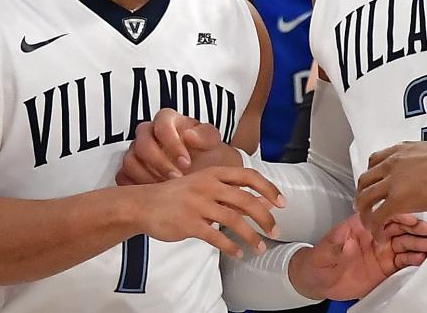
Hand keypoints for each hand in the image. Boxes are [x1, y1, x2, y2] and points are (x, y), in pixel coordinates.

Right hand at [116, 108, 233, 184]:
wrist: (205, 172)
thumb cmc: (207, 153)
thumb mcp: (212, 143)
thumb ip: (205, 136)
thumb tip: (188, 135)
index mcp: (168, 120)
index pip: (162, 124)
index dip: (172, 143)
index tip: (186, 162)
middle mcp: (148, 134)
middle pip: (141, 144)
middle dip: (159, 163)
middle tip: (177, 179)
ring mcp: (136, 152)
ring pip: (130, 161)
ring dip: (148, 177)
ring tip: (168, 189)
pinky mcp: (129, 170)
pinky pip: (122, 177)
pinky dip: (137, 187)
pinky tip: (155, 195)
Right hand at [137, 164, 284, 257]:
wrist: (144, 204)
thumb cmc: (178, 196)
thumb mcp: (204, 186)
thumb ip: (230, 193)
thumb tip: (262, 201)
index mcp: (214, 173)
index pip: (249, 176)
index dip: (268, 188)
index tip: (282, 202)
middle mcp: (208, 186)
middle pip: (246, 200)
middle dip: (265, 218)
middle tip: (276, 231)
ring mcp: (198, 204)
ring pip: (234, 220)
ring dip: (251, 236)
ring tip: (260, 248)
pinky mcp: (188, 223)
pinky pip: (216, 237)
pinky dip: (231, 246)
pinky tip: (238, 253)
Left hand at [289, 214, 426, 300]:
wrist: (320, 281)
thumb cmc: (321, 259)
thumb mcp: (325, 248)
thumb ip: (337, 243)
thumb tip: (348, 241)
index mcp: (364, 225)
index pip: (384, 216)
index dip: (399, 216)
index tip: (411, 220)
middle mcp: (377, 235)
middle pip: (400, 229)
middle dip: (416, 229)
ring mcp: (383, 250)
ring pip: (406, 244)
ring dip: (419, 243)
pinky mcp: (387, 267)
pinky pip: (404, 261)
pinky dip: (414, 259)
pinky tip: (424, 258)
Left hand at [355, 141, 426, 238]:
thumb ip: (417, 159)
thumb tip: (422, 166)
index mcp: (398, 151)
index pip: (373, 162)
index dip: (371, 177)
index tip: (373, 186)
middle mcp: (390, 164)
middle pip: (364, 181)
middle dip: (361, 196)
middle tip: (364, 208)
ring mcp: (392, 181)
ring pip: (364, 199)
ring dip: (364, 214)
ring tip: (369, 225)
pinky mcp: (397, 200)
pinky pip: (377, 216)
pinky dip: (375, 228)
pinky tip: (380, 236)